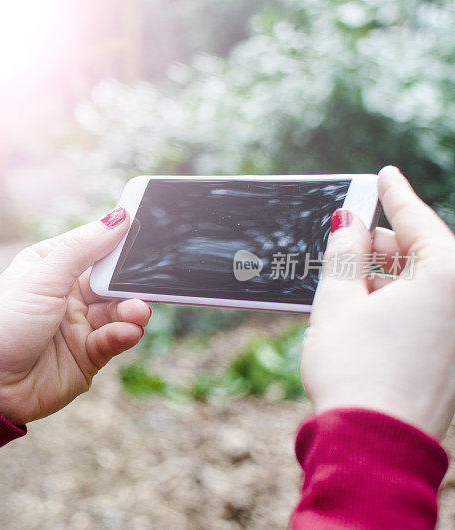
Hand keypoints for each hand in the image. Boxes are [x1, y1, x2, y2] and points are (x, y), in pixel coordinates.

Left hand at [0, 207, 150, 424]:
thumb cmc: (2, 327)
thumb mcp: (41, 280)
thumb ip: (82, 250)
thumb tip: (118, 217)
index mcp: (49, 266)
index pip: (90, 245)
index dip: (116, 239)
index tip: (144, 230)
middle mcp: (65, 293)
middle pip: (110, 279)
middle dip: (129, 280)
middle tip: (148, 279)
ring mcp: (78, 324)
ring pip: (117, 310)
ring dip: (131, 309)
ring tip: (138, 312)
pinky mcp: (88, 354)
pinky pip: (114, 338)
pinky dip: (124, 333)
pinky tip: (129, 331)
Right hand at [301, 166, 454, 437]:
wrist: (373, 444)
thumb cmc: (355, 371)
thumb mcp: (338, 302)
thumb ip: (345, 253)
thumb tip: (348, 221)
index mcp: (445, 280)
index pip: (418, 221)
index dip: (395, 194)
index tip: (385, 175)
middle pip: (423, 255)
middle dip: (382, 245)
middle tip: (346, 238)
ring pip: (423, 286)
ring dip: (384, 278)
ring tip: (344, 282)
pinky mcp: (452, 359)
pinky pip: (427, 314)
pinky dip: (397, 304)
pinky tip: (363, 311)